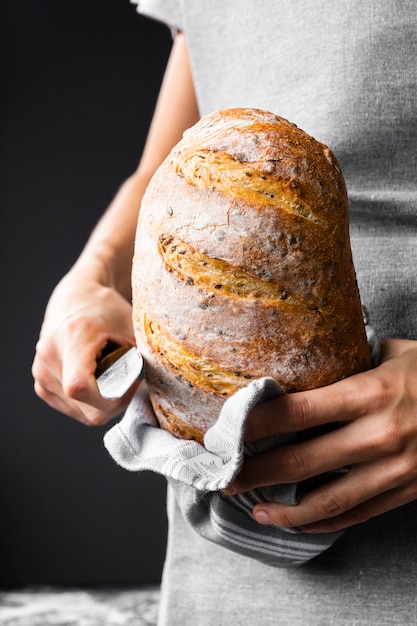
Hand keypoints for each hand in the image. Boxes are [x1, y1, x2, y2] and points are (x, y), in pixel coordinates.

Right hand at [32, 265, 136, 425]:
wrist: (76, 299)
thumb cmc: (108, 311)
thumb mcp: (132, 328)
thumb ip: (140, 360)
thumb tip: (153, 392)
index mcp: (73, 337)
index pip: (80, 387)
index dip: (112, 398)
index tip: (131, 383)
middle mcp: (50, 356)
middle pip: (86, 408)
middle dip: (115, 404)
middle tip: (129, 383)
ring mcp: (41, 372)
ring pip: (81, 413)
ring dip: (103, 405)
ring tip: (112, 377)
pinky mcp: (41, 384)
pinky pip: (72, 409)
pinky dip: (90, 404)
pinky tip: (98, 382)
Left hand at [224, 338, 416, 531]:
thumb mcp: (392, 355)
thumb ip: (347, 364)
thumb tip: (304, 366)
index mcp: (369, 394)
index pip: (296, 411)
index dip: (254, 422)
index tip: (226, 429)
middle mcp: (379, 435)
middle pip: (300, 461)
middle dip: (255, 472)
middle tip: (225, 476)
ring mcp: (394, 469)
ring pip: (326, 501)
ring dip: (283, 510)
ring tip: (253, 509)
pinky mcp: (406, 492)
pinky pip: (357, 514)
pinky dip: (322, 521)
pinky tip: (298, 520)